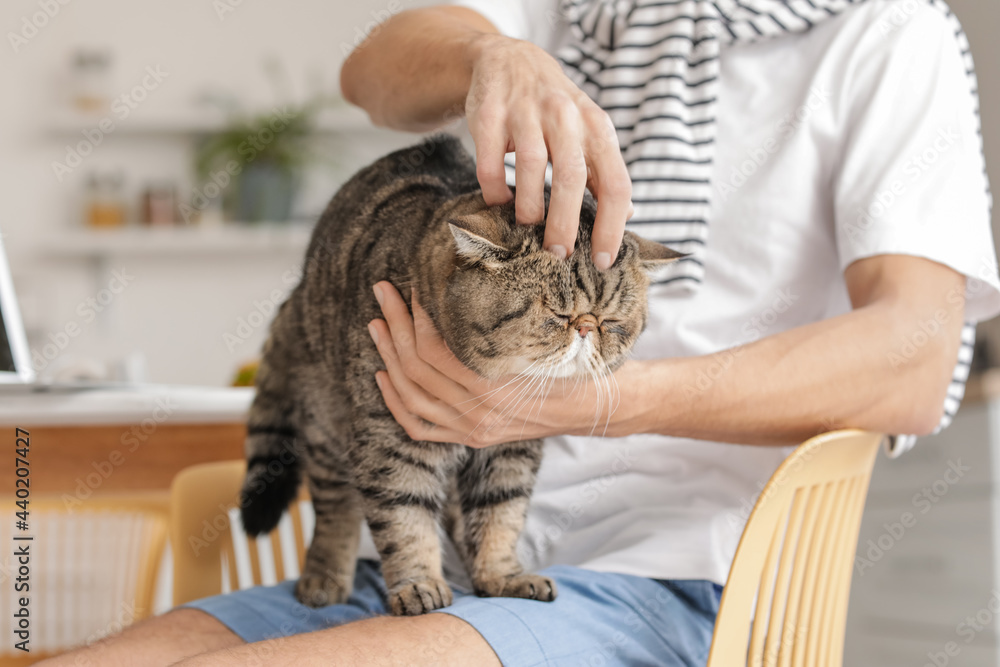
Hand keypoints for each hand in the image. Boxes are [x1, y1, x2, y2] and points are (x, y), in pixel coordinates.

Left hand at [368, 282, 637, 446]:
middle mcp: (479, 413)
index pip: (435, 349)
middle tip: (383, 293)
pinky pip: (419, 427)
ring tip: (377, 326)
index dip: (416, 315)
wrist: (598, 407)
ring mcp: (472, 430)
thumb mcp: (545, 337)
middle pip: (416, 368)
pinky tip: (383, 376)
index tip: (412, 286)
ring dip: (388, 358)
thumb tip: (470, 276)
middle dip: (394, 326)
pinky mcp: (471, 439)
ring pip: (411, 397)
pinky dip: (396, 402)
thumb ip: (507, 321)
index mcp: (496, 386)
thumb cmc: (575, 362)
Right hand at [465, 34, 632, 269]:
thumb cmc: (557, 110)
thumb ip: (606, 171)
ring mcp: (526, 112)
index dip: (612, 227)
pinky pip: (491, 163)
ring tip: (528, 227)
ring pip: (531, 168)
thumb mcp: (590, 132)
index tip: (603, 261)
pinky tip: (499, 201)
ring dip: (529, 208)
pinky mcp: (490, 115)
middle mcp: (566, 116)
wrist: (512, 61)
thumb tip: (628, 215)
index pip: (616, 184)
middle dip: (565, 224)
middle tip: (558, 254)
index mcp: (597, 128)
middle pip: (572, 177)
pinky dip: (495, 190)